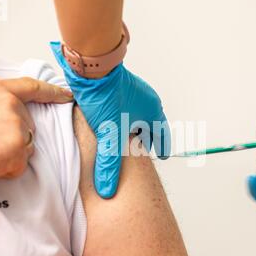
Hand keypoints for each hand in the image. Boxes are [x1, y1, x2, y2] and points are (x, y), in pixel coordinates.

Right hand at [0, 75, 72, 201]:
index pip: (32, 88)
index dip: (52, 92)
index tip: (67, 95)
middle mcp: (12, 107)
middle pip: (28, 125)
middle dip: (13, 135)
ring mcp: (18, 129)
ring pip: (26, 145)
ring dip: (11, 153)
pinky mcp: (18, 151)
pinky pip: (21, 164)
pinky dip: (7, 169)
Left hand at [51, 42, 170, 197]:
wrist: (91, 65)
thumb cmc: (106, 95)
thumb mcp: (110, 134)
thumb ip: (109, 164)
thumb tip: (107, 190)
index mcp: (153, 110)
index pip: (163, 134)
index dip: (163, 147)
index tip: (164, 156)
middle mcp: (145, 100)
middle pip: (151, 125)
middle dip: (148, 139)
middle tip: (146, 152)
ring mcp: (132, 93)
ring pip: (137, 116)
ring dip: (134, 129)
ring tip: (128, 141)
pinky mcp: (117, 89)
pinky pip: (125, 109)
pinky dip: (123, 120)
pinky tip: (112, 125)